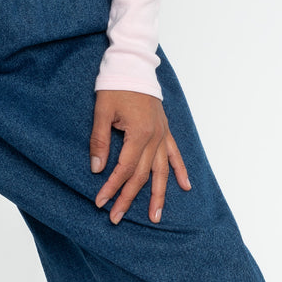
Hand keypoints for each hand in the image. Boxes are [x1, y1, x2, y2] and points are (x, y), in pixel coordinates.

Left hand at [89, 89, 190, 223]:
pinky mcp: (164, 129)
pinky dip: (180, 170)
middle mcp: (154, 137)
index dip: (111, 187)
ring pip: (161, 171)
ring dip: (159, 195)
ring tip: (155, 217)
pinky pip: (174, 153)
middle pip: (141, 175)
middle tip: (116, 218)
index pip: (124, 168)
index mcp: (139, 133)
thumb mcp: (102, 110)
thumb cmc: (115, 85)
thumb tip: (96, 169)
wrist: (133, 64)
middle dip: (128, 198)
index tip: (100, 202)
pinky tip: (185, 186)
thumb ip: (100, 140)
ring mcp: (162, 134)